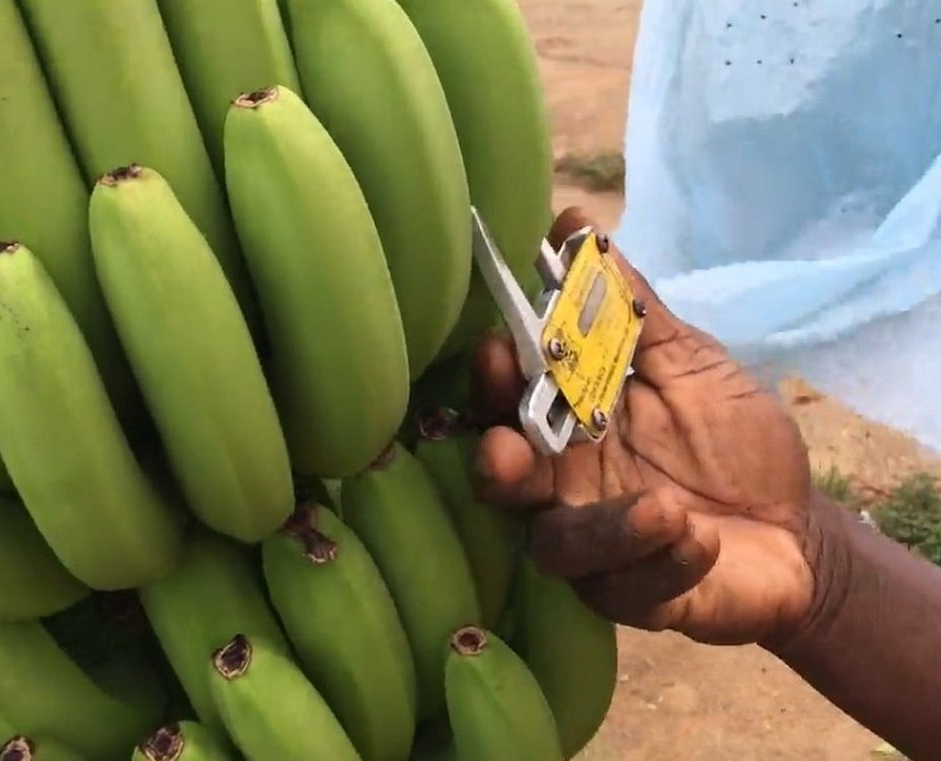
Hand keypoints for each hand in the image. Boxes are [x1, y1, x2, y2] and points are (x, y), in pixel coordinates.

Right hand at [469, 207, 822, 646]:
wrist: (798, 530)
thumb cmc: (731, 440)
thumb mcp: (690, 363)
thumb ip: (632, 308)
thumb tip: (574, 223)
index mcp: (565, 424)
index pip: (507, 400)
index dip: (492, 380)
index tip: (496, 347)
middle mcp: (561, 486)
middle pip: (502, 481)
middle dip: (498, 464)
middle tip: (507, 448)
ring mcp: (594, 549)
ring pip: (558, 546)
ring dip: (601, 528)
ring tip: (662, 506)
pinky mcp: (635, 598)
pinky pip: (630, 589)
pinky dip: (664, 562)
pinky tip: (703, 539)